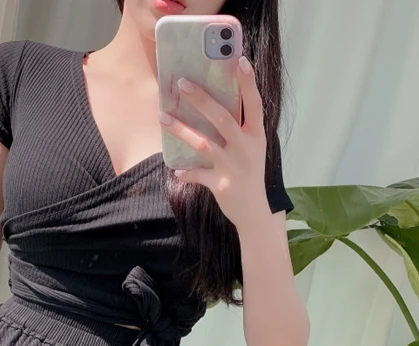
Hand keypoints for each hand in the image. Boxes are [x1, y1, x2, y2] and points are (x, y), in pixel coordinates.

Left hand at [158, 55, 267, 227]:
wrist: (254, 212)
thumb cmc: (249, 174)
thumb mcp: (251, 149)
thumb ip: (239, 129)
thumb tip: (213, 104)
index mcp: (256, 136)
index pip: (254, 105)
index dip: (248, 83)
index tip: (241, 60)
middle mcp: (246, 149)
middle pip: (222, 118)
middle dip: (201, 99)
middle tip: (182, 83)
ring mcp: (233, 167)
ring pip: (203, 143)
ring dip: (180, 130)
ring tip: (162, 117)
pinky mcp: (221, 185)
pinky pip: (197, 175)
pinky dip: (186, 172)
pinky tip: (176, 170)